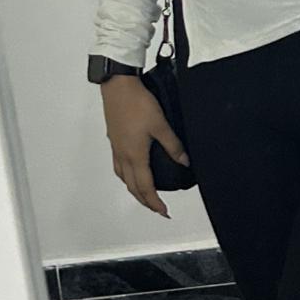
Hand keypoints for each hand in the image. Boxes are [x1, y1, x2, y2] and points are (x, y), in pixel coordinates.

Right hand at [101, 77, 189, 217]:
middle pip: (132, 187)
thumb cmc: (136, 103)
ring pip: (124, 177)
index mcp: (135, 155)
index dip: (155, 202)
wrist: (118, 87)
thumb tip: (185, 161)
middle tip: (157, 208)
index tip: (164, 211)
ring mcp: (116, 148)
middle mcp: (123, 155)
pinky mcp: (114, 140)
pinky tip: (133, 169)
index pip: (145, 187)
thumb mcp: (161, 125)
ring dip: (134, 189)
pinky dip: (127, 175)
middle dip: (145, 201)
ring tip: (145, 193)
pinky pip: (119, 166)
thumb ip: (173, 145)